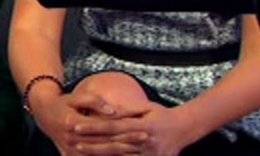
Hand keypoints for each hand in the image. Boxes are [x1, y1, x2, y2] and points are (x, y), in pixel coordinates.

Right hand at [31, 88, 146, 155]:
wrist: (43, 114)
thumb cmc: (62, 103)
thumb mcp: (75, 97)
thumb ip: (95, 102)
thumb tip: (113, 111)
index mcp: (73, 123)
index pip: (105, 128)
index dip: (125, 131)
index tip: (144, 130)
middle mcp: (72, 140)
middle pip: (106, 144)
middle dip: (128, 144)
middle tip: (147, 141)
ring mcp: (71, 151)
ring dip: (120, 154)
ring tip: (139, 152)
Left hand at [75, 101, 195, 155]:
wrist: (185, 129)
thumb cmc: (162, 115)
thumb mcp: (146, 107)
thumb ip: (127, 111)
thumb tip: (107, 111)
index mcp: (141, 125)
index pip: (113, 126)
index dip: (95, 127)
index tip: (78, 126)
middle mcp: (144, 141)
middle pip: (113, 144)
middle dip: (92, 144)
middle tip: (74, 143)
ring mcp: (147, 154)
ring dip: (99, 155)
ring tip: (81, 152)